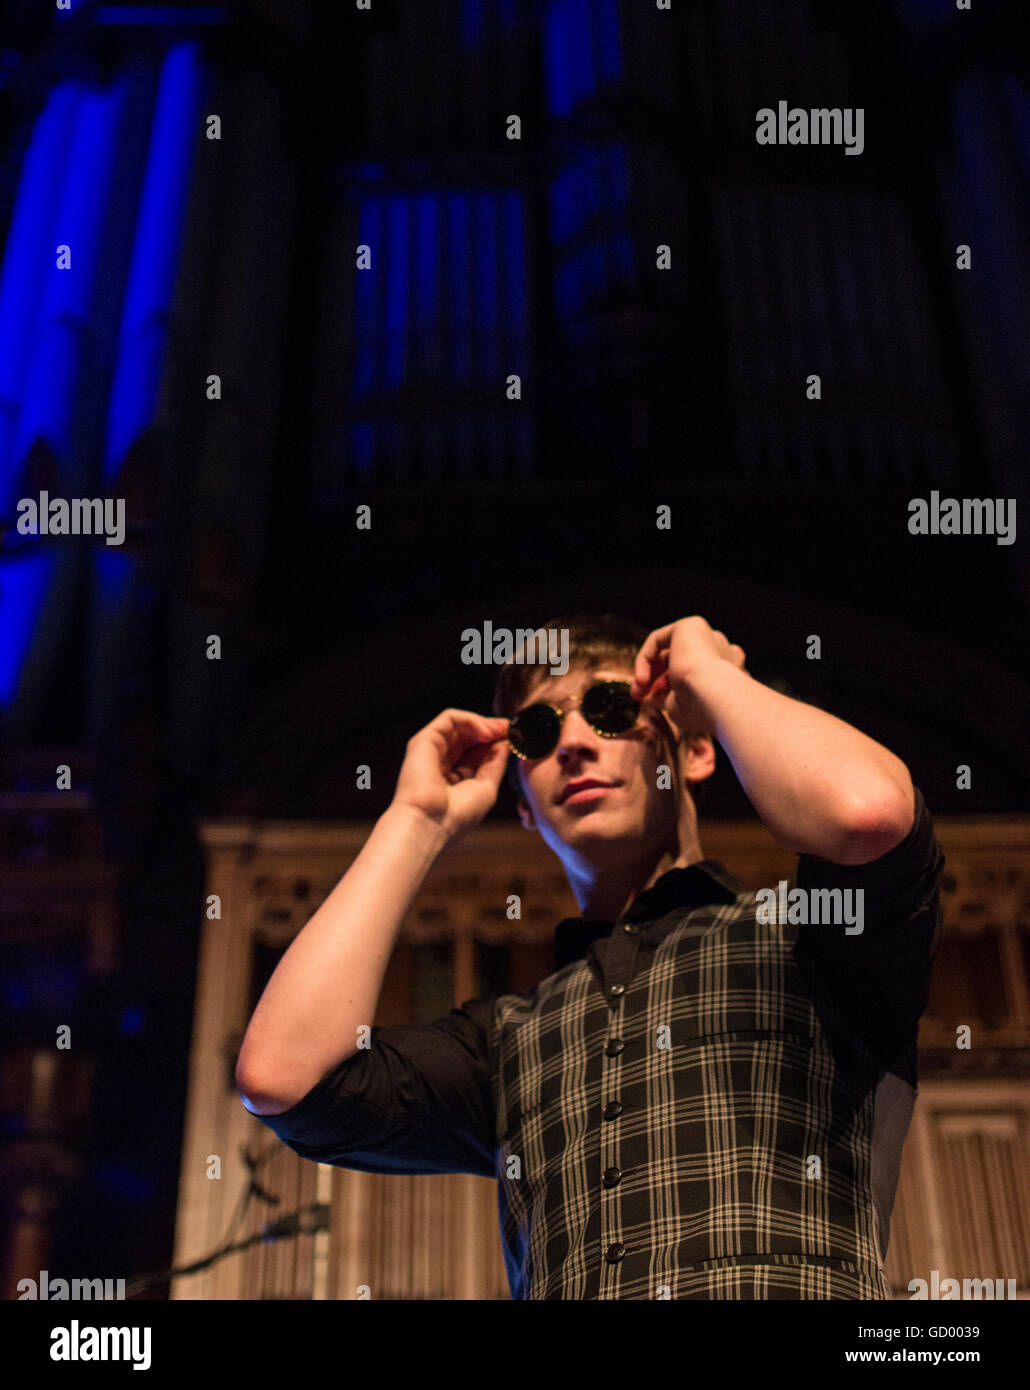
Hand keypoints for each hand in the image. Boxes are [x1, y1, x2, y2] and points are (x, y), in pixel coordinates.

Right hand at [392, 709, 510, 840]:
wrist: (430, 823)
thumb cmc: (456, 815)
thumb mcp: (486, 787)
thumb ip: (495, 763)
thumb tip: (505, 742)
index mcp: (453, 778)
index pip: (476, 753)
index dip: (495, 743)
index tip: (514, 738)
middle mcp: (440, 762)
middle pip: (469, 736)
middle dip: (492, 730)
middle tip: (510, 729)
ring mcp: (431, 750)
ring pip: (460, 725)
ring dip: (484, 724)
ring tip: (501, 731)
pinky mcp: (424, 740)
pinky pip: (450, 718)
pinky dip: (471, 720)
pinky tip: (487, 732)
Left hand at [629, 617, 746, 735]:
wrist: (716, 696)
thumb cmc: (702, 709)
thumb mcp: (680, 706)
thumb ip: (667, 697)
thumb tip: (649, 694)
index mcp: (729, 671)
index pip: (697, 674)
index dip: (670, 689)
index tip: (656, 703)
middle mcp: (722, 650)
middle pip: (680, 661)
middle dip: (655, 680)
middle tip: (639, 697)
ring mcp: (709, 636)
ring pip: (668, 651)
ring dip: (648, 672)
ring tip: (638, 693)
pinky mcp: (692, 625)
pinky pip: (658, 640)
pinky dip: (644, 659)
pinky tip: (642, 680)